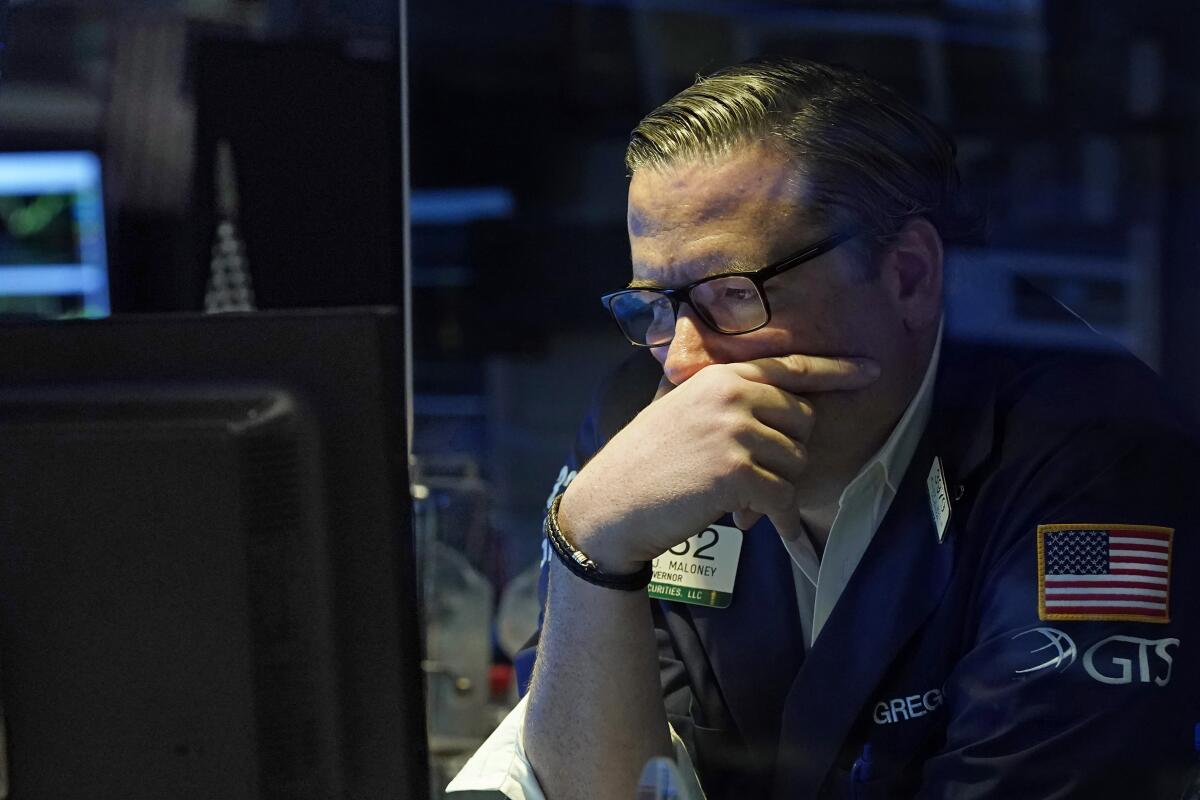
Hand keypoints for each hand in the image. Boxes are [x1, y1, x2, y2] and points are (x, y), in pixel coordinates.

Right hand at [557, 354, 879, 571]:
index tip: (871, 370)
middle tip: (750, 477)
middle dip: (787, 453)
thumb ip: (726, 399)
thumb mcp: (682, 410)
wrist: (612, 503)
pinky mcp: (737, 472)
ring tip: (738, 498)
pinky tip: (755, 525)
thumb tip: (785, 407)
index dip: (836, 370)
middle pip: (803, 421)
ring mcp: (735, 431)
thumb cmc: (646, 462)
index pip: (791, 368)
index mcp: (722, 376)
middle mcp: (732, 395)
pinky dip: (776, 517)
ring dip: (777, 487)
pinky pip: (783, 496)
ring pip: (796, 462)